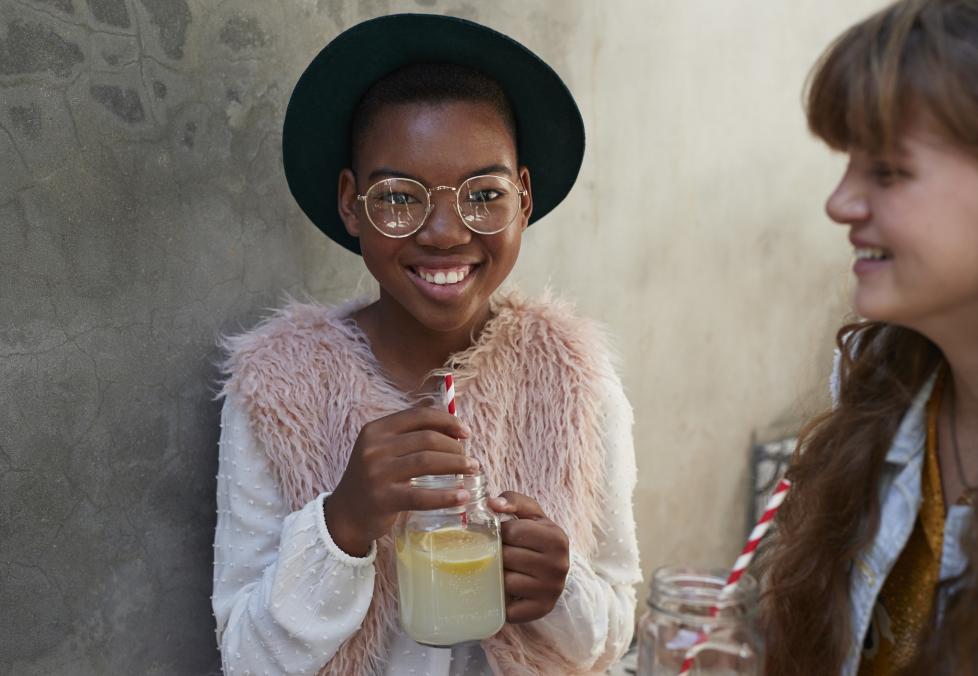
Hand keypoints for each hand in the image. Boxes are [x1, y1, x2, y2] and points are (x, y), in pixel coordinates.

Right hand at [325, 407, 477, 556]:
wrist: (345, 515)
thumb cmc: (373, 479)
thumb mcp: (382, 450)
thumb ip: (409, 436)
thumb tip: (452, 426)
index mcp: (376, 430)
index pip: (419, 415)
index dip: (447, 421)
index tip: (466, 433)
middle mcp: (374, 448)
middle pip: (427, 438)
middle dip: (455, 446)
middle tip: (470, 459)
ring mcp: (377, 473)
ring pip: (427, 462)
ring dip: (456, 464)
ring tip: (472, 470)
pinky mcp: (383, 499)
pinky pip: (421, 496)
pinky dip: (446, 496)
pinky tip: (463, 497)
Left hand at [490, 491, 570, 623]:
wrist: (554, 572)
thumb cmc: (536, 539)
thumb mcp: (532, 515)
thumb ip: (513, 501)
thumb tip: (493, 503)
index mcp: (557, 538)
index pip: (511, 531)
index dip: (500, 532)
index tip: (502, 536)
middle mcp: (558, 565)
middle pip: (507, 556)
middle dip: (497, 554)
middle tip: (500, 554)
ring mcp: (551, 590)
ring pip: (505, 581)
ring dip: (498, 576)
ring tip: (504, 570)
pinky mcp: (541, 610)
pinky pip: (508, 607)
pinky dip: (501, 600)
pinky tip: (506, 592)